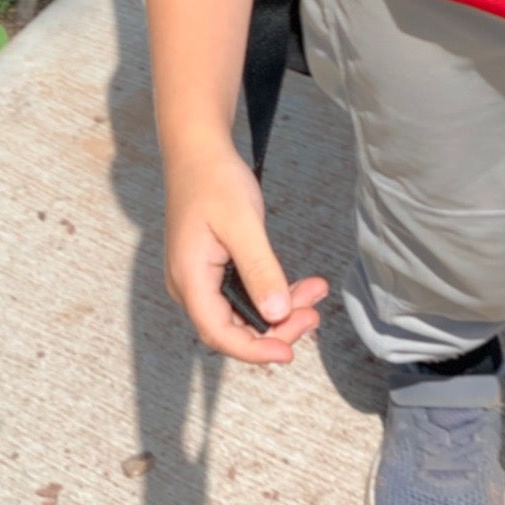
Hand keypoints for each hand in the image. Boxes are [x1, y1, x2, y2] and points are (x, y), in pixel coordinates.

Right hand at [163, 141, 327, 364]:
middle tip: (314, 314)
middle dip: (277, 327)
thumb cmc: (215, 180)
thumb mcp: (243, 223)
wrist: (197, 151)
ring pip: (243, 312)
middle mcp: (190, 286)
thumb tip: (278, 313)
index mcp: (189, 279)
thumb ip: (260, 270)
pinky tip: (301, 285)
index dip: (255, 351)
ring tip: (315, 292)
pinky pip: (243, 294)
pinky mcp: (213, 270)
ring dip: (280, 308)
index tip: (290, 353)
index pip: (220, 334)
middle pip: (234, 328)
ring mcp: (201, 280)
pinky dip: (272, 292)